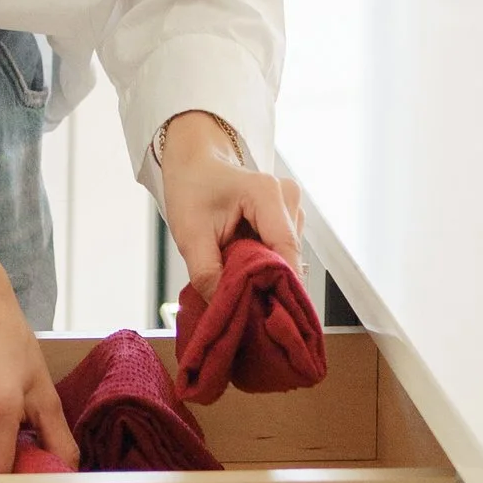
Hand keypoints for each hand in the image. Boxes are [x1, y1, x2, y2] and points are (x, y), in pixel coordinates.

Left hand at [159, 112, 304, 300]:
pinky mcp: (289, 218)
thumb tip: (226, 308)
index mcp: (267, 194)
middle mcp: (289, 198)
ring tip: (236, 278)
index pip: (286, 252)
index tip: (265, 318)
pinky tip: (244, 266)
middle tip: (242, 306)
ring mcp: (293, 207)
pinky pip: (283, 252)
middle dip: (267, 284)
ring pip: (287, 258)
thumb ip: (207, 273)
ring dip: (265, 274)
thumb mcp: (189, 233)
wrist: (196, 164)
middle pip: (288, 258)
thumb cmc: (191, 190)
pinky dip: (265, 264)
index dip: (278, 288)